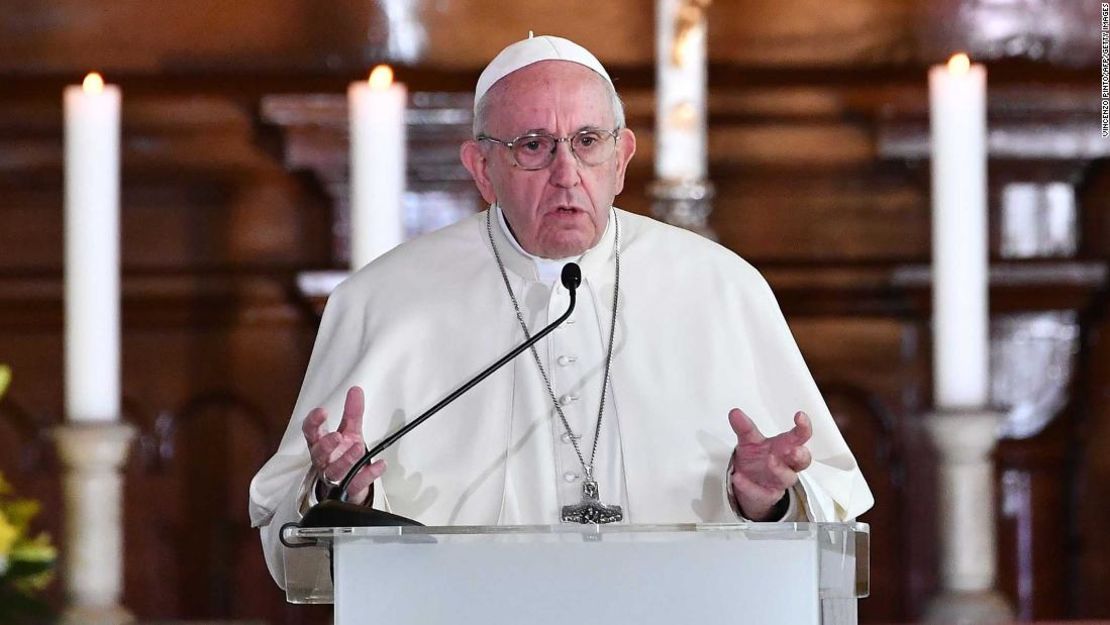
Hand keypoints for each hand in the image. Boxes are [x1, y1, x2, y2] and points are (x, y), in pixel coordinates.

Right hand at [301, 386, 385, 504]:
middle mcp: (324, 461)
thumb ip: (352, 412)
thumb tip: (356, 390)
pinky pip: (357, 483)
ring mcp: (335, 476)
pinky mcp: (349, 488)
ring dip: (346, 460)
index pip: (310, 432)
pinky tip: (380, 465)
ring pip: (335, 471)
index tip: (322, 411)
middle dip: (326, 445)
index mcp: (320, 444)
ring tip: (358, 448)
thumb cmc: (342, 454)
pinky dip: (369, 474)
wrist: (347, 483)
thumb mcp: (349, 431)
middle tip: (337, 436)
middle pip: (319, 454)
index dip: (313, 422)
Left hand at [728, 408, 811, 519]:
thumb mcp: (750, 440)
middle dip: (800, 455)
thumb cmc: (758, 458)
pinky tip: (738, 478)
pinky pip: (762, 494)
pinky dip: (750, 486)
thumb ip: (744, 427)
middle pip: (803, 460)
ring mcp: (779, 481)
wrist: (748, 484)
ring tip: (770, 460)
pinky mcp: (768, 496)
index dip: (803, 427)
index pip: (800, 436)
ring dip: (780, 470)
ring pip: (787, 478)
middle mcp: (787, 464)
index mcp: (785, 446)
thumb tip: (735, 413)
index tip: (800, 416)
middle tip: (793, 450)